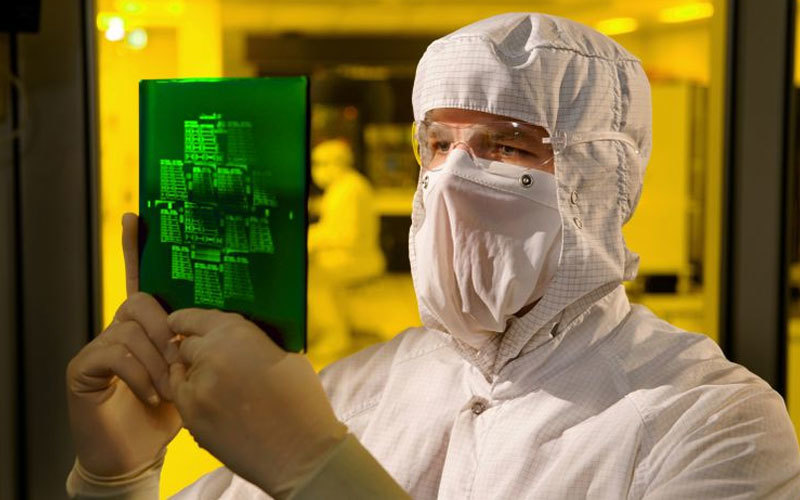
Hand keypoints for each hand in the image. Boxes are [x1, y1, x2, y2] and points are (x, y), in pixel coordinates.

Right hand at [66, 213, 181, 475]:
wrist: (138, 452)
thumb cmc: (170, 411)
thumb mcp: (194, 372)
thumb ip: (200, 344)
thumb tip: (234, 321)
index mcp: (147, 325)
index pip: (142, 279)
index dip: (136, 247)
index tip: (137, 216)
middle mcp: (120, 327)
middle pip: (142, 300)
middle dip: (169, 330)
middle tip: (185, 361)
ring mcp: (100, 344)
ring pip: (132, 327)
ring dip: (159, 359)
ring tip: (171, 388)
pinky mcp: (84, 366)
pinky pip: (116, 353)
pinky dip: (141, 375)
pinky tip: (152, 395)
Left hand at [167, 308, 346, 496]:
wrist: (301, 451)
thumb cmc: (302, 401)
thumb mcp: (284, 356)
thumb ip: (253, 344)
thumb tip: (234, 342)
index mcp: (237, 333)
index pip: (196, 317)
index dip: (186, 320)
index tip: (178, 322)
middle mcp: (211, 354)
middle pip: (186, 345)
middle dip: (193, 349)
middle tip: (204, 358)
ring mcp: (197, 387)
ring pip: (179, 372)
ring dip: (191, 374)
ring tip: (212, 385)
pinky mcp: (191, 416)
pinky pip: (179, 397)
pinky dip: (189, 396)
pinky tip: (208, 402)